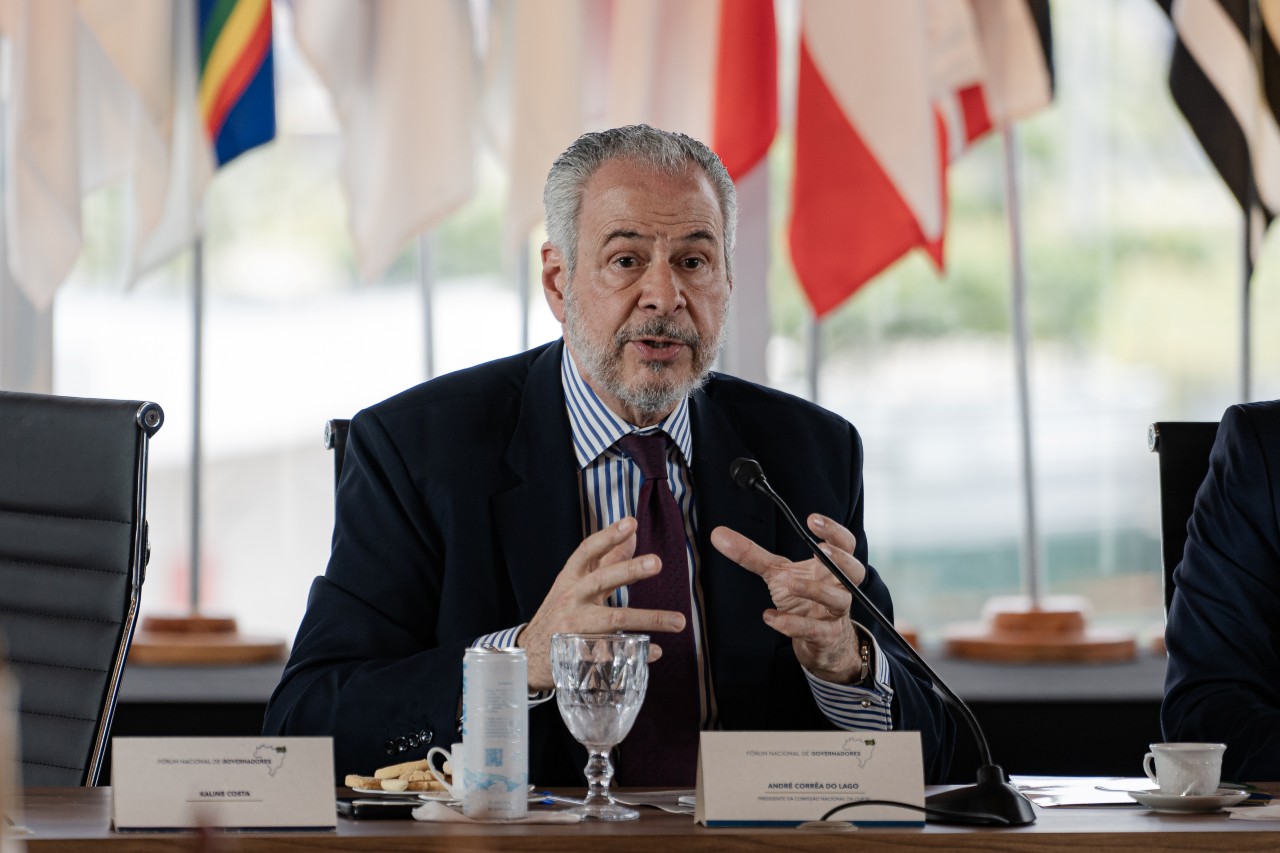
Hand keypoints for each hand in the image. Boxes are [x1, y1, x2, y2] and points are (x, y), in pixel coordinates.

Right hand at [518, 517, 685, 690]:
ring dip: (648, 619)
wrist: (529, 654)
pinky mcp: (580, 655)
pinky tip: (655, 650)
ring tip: (679, 621)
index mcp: (570, 579)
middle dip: (629, 571)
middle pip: (601, 581)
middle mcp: (571, 600)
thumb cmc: (560, 611)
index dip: (608, 536)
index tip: (631, 523)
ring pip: (613, 621)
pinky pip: (613, 653)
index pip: (588, 551)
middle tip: (657, 563)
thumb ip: (605, 560)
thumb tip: (631, 532)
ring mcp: (574, 628)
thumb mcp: (576, 583)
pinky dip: (636, 653)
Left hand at [710, 514, 865, 684]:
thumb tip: (717, 534)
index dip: (833, 531)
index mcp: (830, 567)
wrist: (821, 643)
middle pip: (854, 569)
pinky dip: (792, 624)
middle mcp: (839, 588)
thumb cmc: (804, 600)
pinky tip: (770, 616)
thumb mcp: (778, 574)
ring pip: (838, 600)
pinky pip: (813, 630)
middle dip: (840, 557)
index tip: (811, 520)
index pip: (844, 544)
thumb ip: (751, 555)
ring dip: (815, 590)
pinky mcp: (825, 637)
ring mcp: (835, 614)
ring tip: (790, 583)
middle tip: (820, 548)